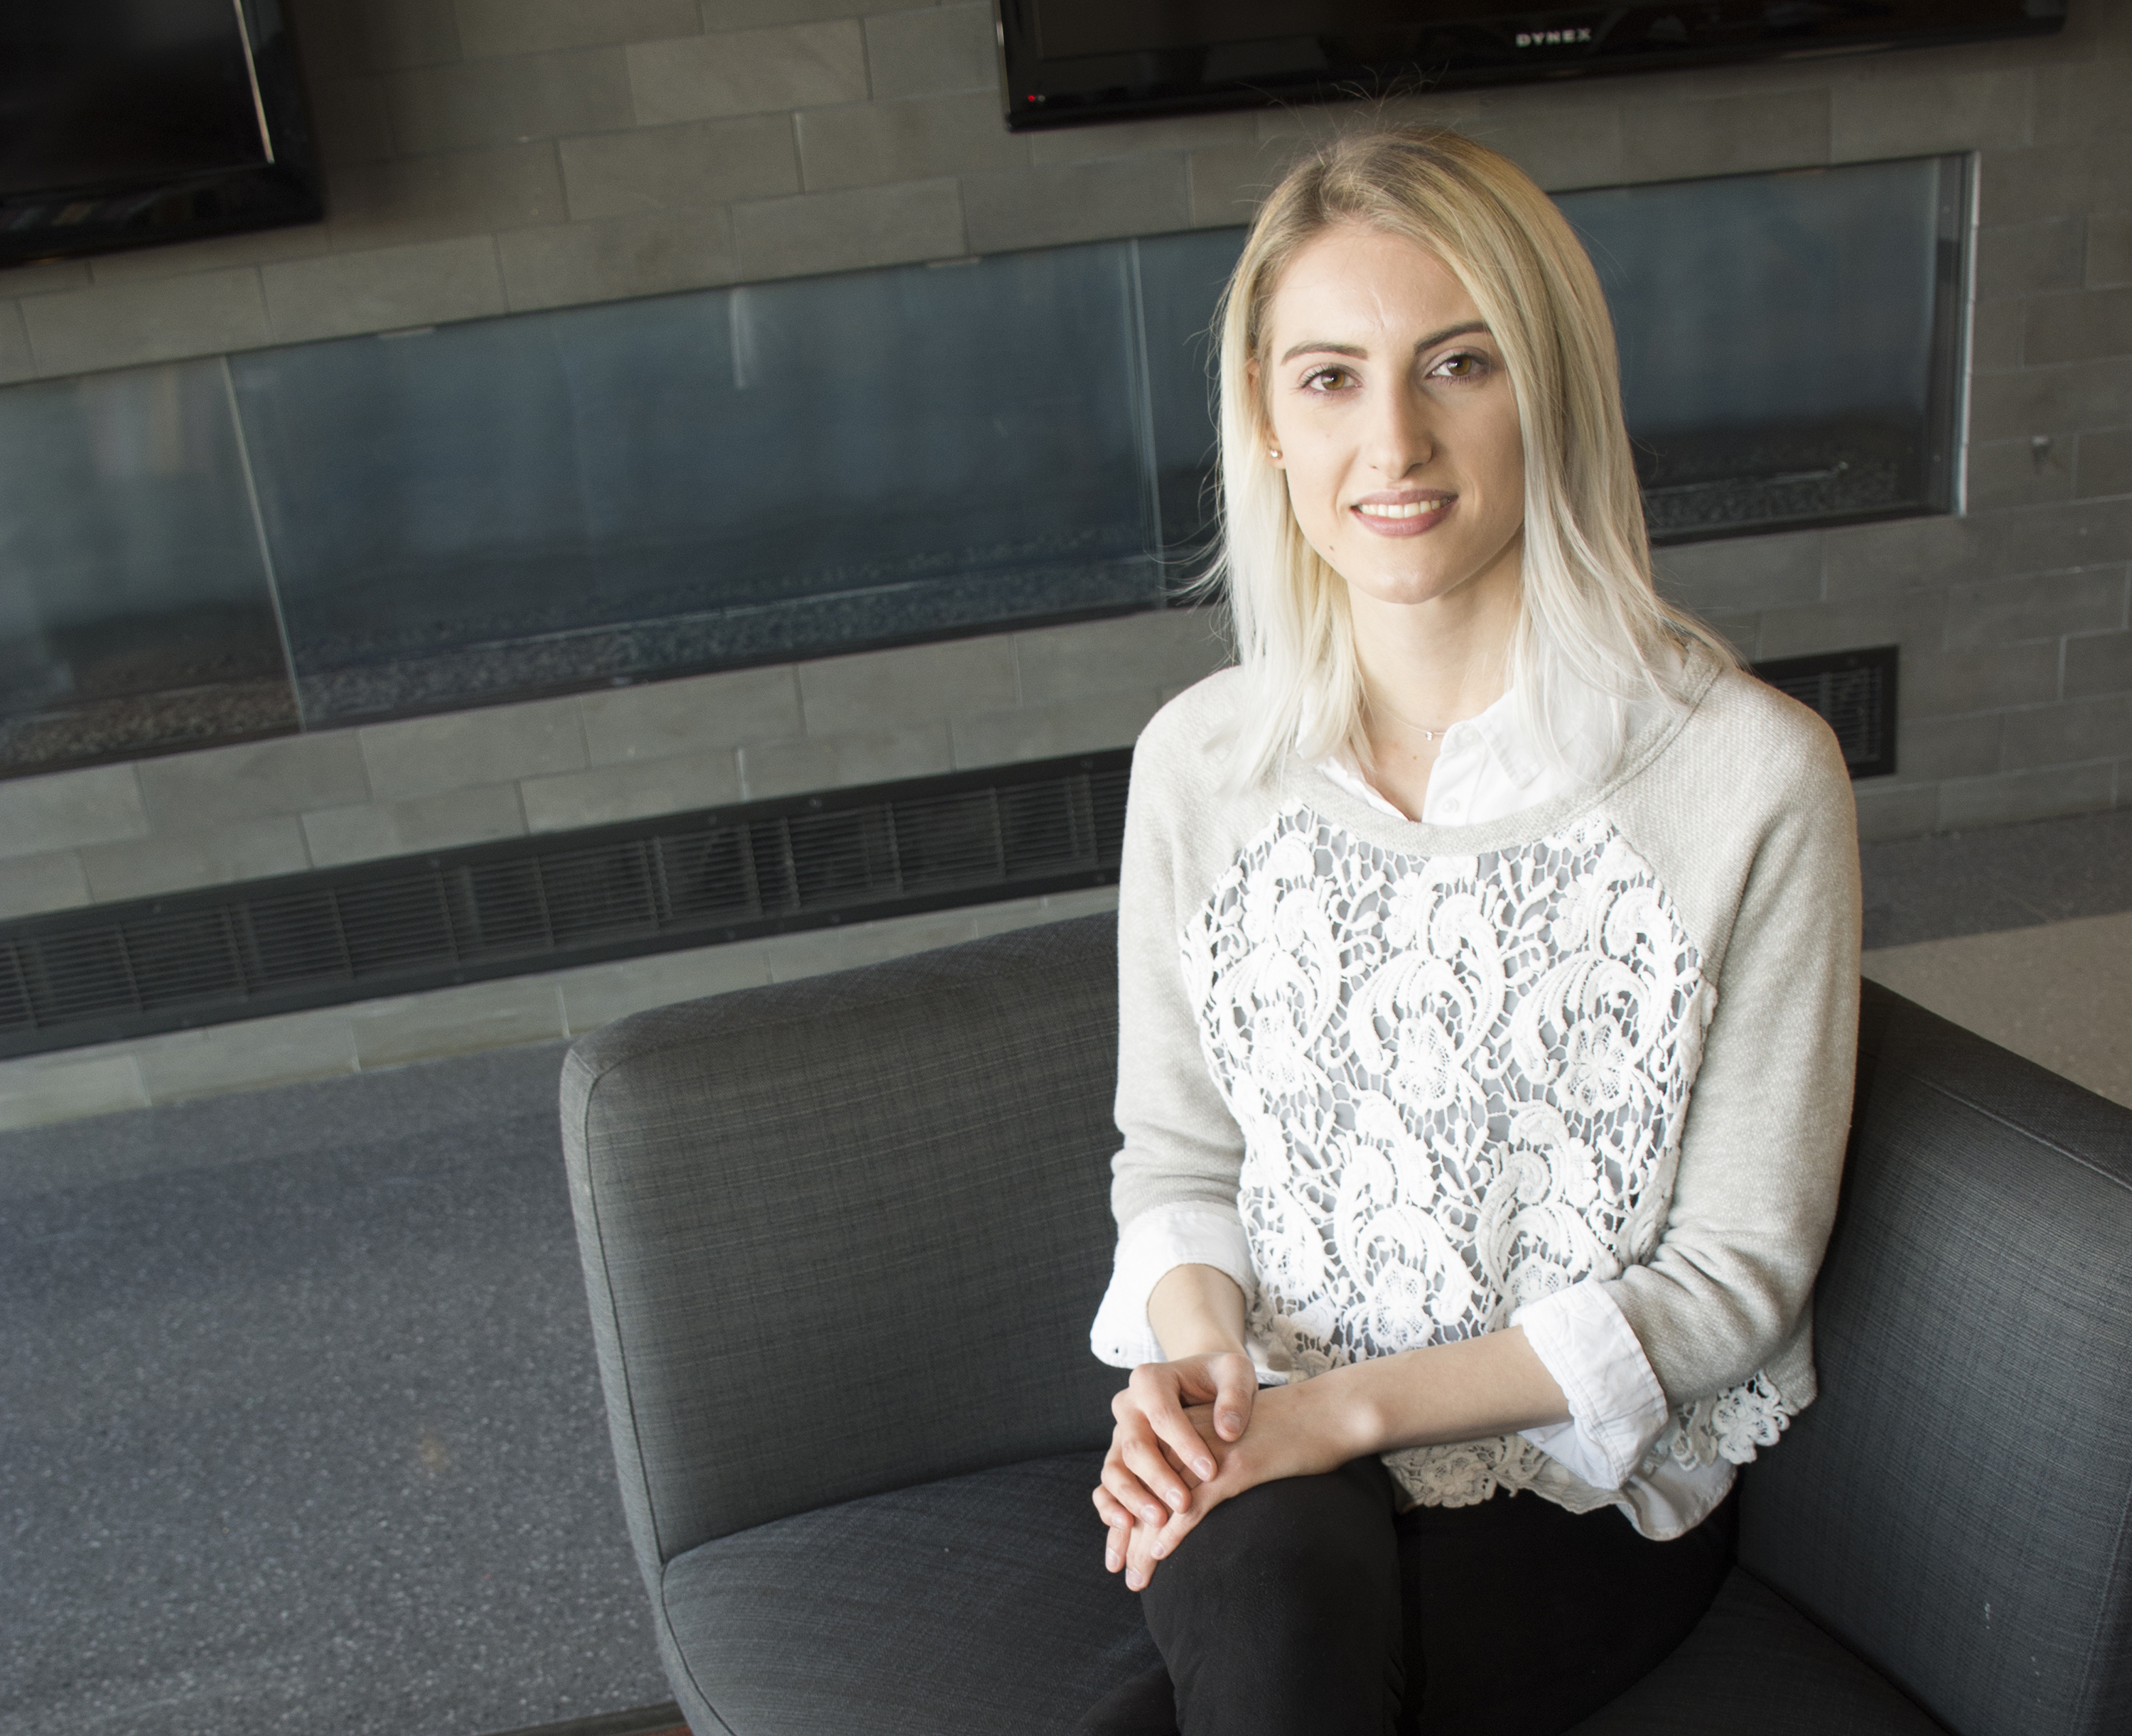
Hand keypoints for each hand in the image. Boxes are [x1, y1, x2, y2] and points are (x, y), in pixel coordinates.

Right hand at [1094, 1352, 1255, 1582]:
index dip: (1185, 1445)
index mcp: (1150, 1380)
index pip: (1163, 1415)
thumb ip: (1234, 1396)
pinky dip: (1110, 1508)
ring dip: (1133, 1499)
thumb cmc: (1221, 1379)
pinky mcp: (1119, 1459)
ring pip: (1114, 1470)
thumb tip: (1228, 1431)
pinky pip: (1105, 1487)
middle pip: (1134, 1446)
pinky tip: (1126, 1527)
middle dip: (1158, 1478)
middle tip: (1184, 1504)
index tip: (1211, 1472)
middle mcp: (1127, 1406)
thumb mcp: (1235, 1373)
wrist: (1202, 1383)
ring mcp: (1119, 1435)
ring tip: (1158, 1521)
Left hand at [1098, 1380, 1359, 1589]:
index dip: (1127, 1512)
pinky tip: (1162, 1551)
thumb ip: (1209, 1460)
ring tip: (1137, 1577)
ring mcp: (1212, 1451)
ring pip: (1163, 1500)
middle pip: (1144, 1488)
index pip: (1142, 1473)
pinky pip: (1195, 1502)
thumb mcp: (1236, 1440)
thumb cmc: (1286, 1433)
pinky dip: (1174, 1530)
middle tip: (1121, 1570)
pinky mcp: (1236, 1467)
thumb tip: (1190, 1501)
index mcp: (1187, 1428)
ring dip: (1145, 1542)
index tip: (1121, 1548)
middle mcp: (1191, 1437)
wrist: (1328, 1414)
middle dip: (1129, 1533)